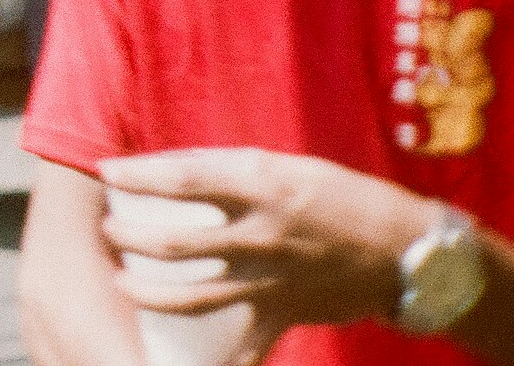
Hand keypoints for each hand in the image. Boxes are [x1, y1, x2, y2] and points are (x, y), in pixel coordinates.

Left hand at [100, 150, 430, 355]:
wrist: (406, 251)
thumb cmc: (342, 197)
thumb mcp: (285, 166)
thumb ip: (231, 171)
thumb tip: (173, 172)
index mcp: (258, 188)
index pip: (180, 180)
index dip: (136, 175)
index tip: (106, 172)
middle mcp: (258, 236)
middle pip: (172, 243)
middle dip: (127, 238)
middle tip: (107, 230)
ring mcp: (269, 280)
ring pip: (192, 296)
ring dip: (148, 294)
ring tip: (122, 285)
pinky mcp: (283, 313)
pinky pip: (245, 347)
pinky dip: (220, 362)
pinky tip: (191, 363)